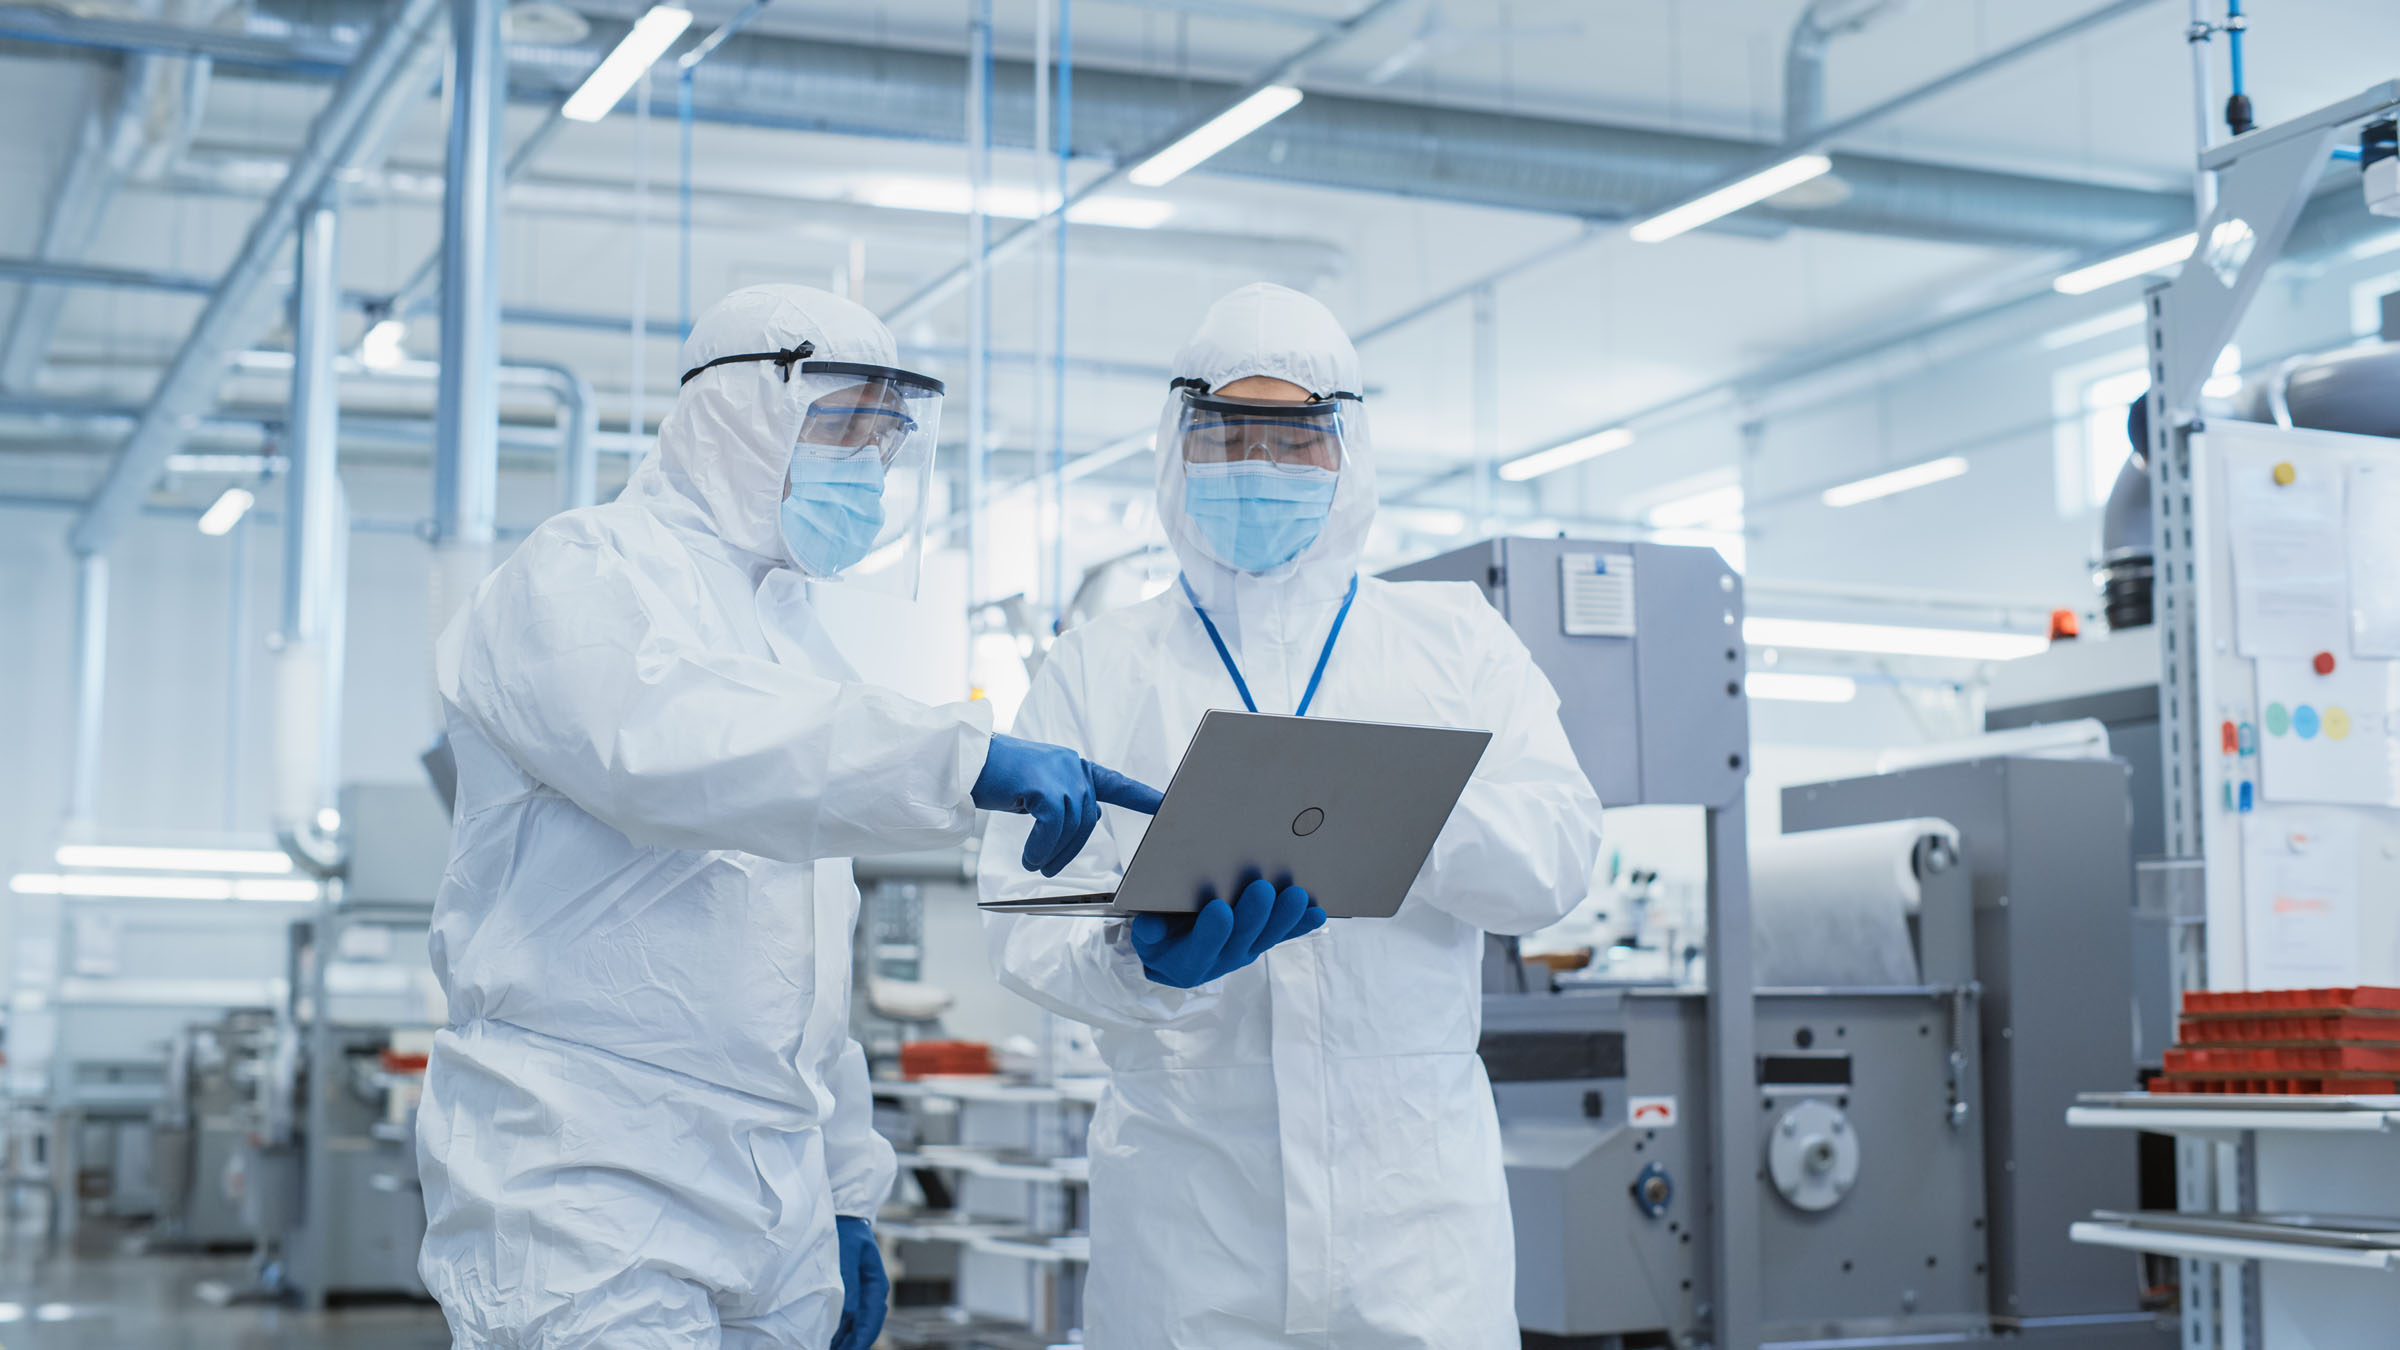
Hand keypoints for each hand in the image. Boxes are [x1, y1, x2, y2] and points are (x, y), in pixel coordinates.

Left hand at [831, 1215, 887, 1349]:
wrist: (842, 1213)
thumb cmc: (844, 1230)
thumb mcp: (845, 1254)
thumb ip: (848, 1285)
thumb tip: (847, 1315)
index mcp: (876, 1284)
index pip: (870, 1320)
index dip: (859, 1341)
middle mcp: (872, 1292)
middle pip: (866, 1327)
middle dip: (852, 1344)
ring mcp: (863, 1293)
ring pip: (857, 1325)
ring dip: (846, 1340)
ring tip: (828, 1349)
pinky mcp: (851, 1292)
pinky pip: (849, 1318)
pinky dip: (840, 1331)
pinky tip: (829, 1339)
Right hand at [971, 734, 1164, 876]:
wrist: (962, 759)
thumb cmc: (993, 776)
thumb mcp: (1034, 788)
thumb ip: (1058, 801)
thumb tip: (1071, 828)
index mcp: (1072, 766)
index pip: (1115, 783)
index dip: (1142, 796)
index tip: (1167, 804)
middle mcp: (1071, 765)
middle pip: (1088, 817)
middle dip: (1070, 848)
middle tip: (1048, 869)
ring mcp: (1059, 772)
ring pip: (1072, 824)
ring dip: (1052, 852)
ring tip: (1034, 864)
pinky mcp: (1044, 784)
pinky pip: (1053, 826)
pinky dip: (1041, 847)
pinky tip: (1029, 858)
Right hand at [1128, 879, 1327, 988]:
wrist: (1176, 953)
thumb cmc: (1160, 936)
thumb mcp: (1145, 938)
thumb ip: (1147, 932)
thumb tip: (1152, 926)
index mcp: (1186, 963)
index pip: (1200, 949)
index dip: (1211, 931)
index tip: (1218, 909)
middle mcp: (1221, 962)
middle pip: (1240, 940)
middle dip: (1253, 914)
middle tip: (1261, 888)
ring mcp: (1245, 952)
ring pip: (1267, 937)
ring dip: (1284, 917)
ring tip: (1296, 896)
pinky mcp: (1261, 942)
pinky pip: (1284, 935)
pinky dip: (1301, 924)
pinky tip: (1317, 912)